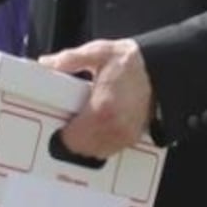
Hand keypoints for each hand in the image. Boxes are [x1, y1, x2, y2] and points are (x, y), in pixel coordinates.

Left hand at [40, 39, 152, 159]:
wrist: (160, 70)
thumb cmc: (129, 62)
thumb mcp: (98, 53)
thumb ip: (69, 59)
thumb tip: (46, 63)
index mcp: (101, 109)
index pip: (71, 138)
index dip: (59, 132)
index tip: (56, 120)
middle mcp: (114, 127)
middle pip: (80, 149)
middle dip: (69, 138)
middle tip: (65, 121)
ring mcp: (124, 135)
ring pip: (94, 153)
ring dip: (83, 143)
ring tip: (78, 124)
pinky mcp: (132, 138)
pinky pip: (108, 151)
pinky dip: (98, 144)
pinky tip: (94, 128)